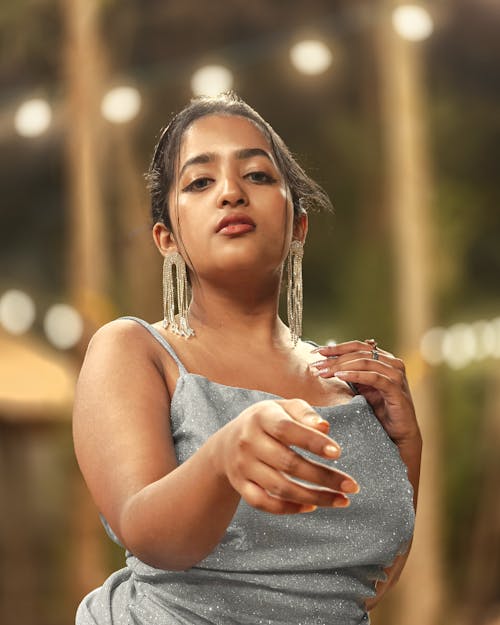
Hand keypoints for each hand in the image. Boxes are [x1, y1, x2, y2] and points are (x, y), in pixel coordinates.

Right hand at [213, 398, 358, 513]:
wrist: (227, 442)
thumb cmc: (267, 421)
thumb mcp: (283, 407)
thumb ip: (304, 413)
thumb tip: (324, 428)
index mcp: (261, 417)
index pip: (288, 429)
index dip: (313, 441)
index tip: (339, 452)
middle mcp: (248, 441)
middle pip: (288, 463)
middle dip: (323, 477)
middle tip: (351, 486)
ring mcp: (243, 466)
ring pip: (280, 487)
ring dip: (314, 497)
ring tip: (341, 500)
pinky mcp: (241, 486)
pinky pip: (264, 503)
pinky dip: (289, 508)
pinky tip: (312, 506)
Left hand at [310, 340, 419, 445]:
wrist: (398, 433)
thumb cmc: (380, 410)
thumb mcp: (363, 388)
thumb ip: (352, 373)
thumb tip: (328, 362)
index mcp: (384, 359)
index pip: (358, 346)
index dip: (336, 347)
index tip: (317, 351)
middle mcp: (392, 363)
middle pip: (359, 353)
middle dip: (335, 358)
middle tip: (316, 364)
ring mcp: (396, 375)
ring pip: (365, 362)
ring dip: (341, 366)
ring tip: (324, 372)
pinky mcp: (396, 389)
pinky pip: (373, 378)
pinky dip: (355, 375)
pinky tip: (340, 376)